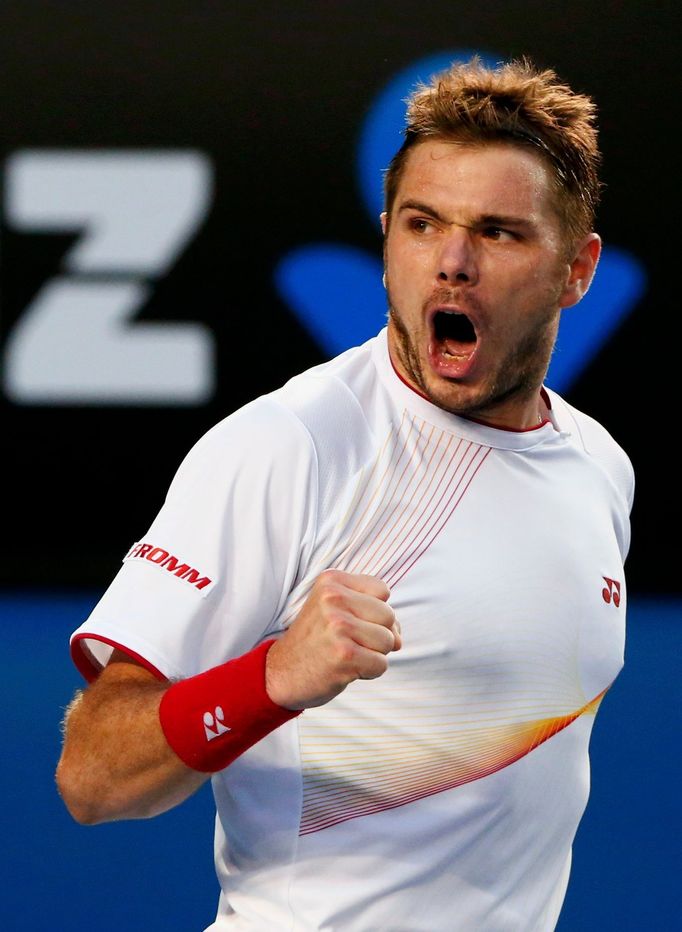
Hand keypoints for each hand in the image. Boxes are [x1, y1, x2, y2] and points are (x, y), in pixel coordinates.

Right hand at [265, 569, 400, 709]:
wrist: (281, 673)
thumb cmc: (316, 641)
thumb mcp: (335, 610)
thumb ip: (372, 613)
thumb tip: (400, 638)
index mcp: (331, 581)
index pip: (382, 591)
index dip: (374, 611)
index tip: (351, 621)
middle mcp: (333, 599)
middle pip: (389, 616)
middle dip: (377, 634)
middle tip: (347, 642)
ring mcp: (338, 627)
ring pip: (389, 641)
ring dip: (374, 654)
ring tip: (347, 654)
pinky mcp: (344, 655)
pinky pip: (382, 664)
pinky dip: (369, 672)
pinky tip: (346, 669)